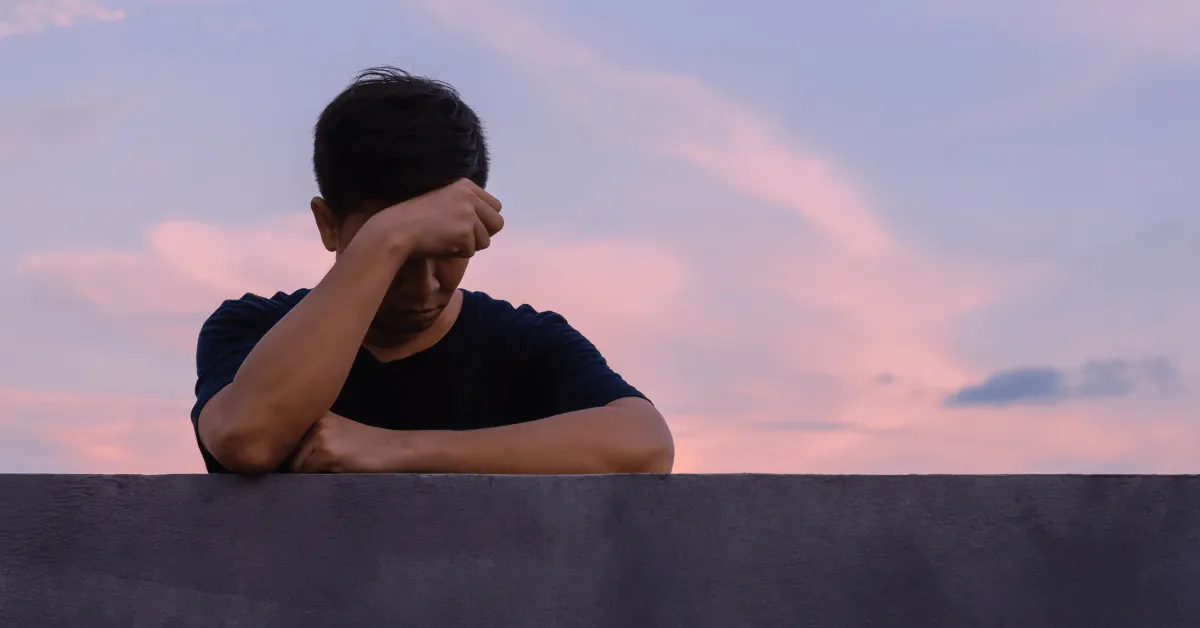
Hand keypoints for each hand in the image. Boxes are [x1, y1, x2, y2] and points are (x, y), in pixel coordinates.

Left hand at [289, 412, 408, 472]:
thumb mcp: (336, 433)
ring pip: (294, 465)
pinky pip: (306, 473)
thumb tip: (277, 457)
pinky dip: (317, 478)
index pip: (284, 438)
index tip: (302, 460)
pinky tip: (338, 470)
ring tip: (333, 467)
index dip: (288, 454)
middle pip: (287, 453)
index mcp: (316, 414)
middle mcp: (316, 420)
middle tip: (324, 467)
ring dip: (307, 473)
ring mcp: (321, 434)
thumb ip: (309, 439)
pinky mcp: (327, 451)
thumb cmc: (365, 447)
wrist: (393, 450)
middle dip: (297, 465)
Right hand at [362, 178, 503, 259]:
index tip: (470, 227)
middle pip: (498, 223)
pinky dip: (457, 253)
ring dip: (468, 246)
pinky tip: (440, 245)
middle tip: (463, 239)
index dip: (486, 221)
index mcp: (466, 185)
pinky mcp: (465, 232)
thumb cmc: (416, 219)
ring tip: (446, 240)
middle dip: (484, 235)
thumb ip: (466, 205)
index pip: (496, 206)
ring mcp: (468, 213)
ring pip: (485, 241)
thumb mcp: (444, 201)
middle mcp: (470, 196)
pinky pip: (470, 252)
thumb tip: (491, 221)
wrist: (397, 229)